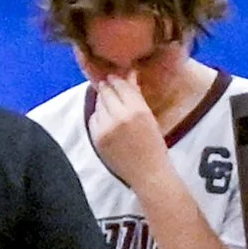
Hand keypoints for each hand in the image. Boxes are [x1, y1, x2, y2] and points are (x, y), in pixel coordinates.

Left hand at [89, 76, 175, 193]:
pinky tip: (107, 121)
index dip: (116, 79)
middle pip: (106, 91)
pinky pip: (93, 118)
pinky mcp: (97, 138)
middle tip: (109, 86)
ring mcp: (106, 128)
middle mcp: (120, 117)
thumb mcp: (149, 116)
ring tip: (111, 107)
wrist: (148, 174)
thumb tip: (129, 74)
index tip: (115, 77)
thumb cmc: (154, 145)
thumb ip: (136, 95)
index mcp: (138, 109)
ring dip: (103, 101)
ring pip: (98, 104)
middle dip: (107, 87)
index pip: (120, 84)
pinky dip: (98, 116)